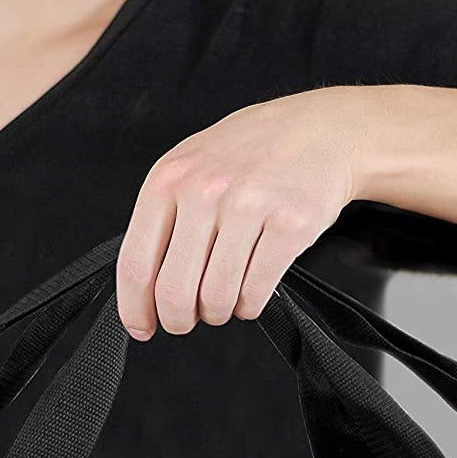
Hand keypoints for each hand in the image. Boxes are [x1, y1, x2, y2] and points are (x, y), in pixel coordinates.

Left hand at [116, 87, 366, 340]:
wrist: (321, 130)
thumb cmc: (251, 153)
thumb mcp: (190, 166)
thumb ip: (164, 218)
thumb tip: (145, 289)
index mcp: (168, 179)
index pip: (136, 265)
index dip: (136, 309)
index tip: (143, 327)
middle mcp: (204, 191)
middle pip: (174, 292)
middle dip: (178, 320)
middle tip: (187, 320)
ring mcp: (249, 206)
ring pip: (216, 298)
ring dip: (218, 313)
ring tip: (225, 301)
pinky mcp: (290, 225)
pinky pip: (255, 292)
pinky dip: (249, 306)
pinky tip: (250, 295)